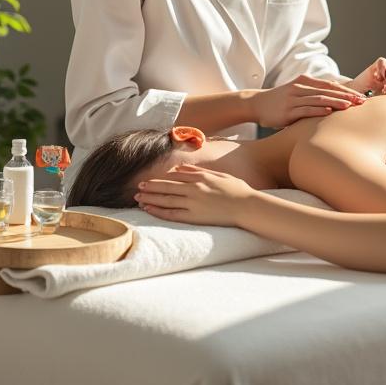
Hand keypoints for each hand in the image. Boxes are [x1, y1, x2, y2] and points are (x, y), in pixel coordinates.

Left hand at [134, 164, 250, 226]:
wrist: (247, 206)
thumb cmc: (237, 190)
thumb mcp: (219, 175)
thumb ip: (198, 170)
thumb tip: (180, 167)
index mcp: (201, 177)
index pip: (175, 176)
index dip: (162, 178)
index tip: (153, 180)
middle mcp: (194, 188)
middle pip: (166, 187)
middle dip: (151, 187)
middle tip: (139, 187)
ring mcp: (193, 202)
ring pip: (165, 199)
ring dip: (150, 198)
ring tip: (138, 198)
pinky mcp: (194, 216)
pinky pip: (172, 214)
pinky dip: (158, 211)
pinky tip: (149, 210)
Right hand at [248, 74, 366, 126]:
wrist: (257, 103)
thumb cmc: (282, 100)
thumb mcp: (298, 92)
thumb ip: (315, 93)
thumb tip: (337, 98)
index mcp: (305, 81)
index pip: (331, 85)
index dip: (347, 90)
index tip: (362, 97)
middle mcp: (300, 87)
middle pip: (328, 91)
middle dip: (346, 96)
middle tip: (361, 102)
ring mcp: (293, 98)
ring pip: (318, 99)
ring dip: (335, 102)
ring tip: (349, 106)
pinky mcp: (287, 111)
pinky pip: (305, 110)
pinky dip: (318, 110)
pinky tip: (328, 113)